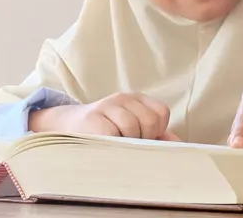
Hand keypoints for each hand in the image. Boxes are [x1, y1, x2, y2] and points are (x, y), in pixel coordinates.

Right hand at [29, 92, 178, 140]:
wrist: (65, 126)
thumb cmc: (103, 131)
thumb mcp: (130, 128)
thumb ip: (154, 135)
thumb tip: (177, 143)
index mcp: (136, 99)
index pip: (161, 112)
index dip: (156, 130)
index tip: (143, 139)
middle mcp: (123, 98)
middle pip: (149, 121)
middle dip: (142, 139)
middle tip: (127, 145)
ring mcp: (106, 106)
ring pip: (131, 127)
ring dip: (125, 143)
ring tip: (114, 145)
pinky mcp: (91, 118)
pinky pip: (112, 133)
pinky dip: (111, 144)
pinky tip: (104, 145)